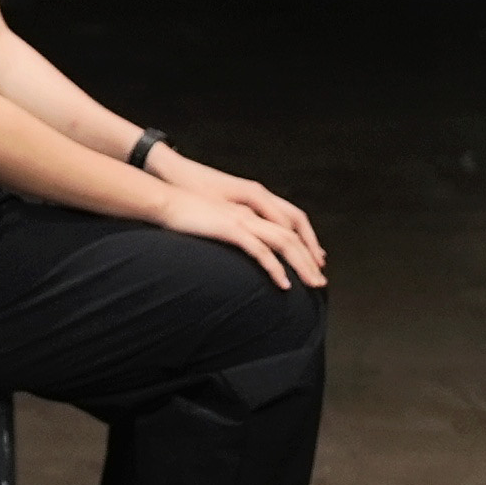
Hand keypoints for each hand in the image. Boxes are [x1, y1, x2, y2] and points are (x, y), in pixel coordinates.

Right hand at [155, 179, 326, 290]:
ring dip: (301, 266)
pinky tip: (284, 284)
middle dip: (310, 259)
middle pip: (293, 235)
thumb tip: (243, 243)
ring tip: (312, 284)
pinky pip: (260, 251)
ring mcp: (244, 219)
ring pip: (284, 243)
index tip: (314, 263)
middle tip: (321, 281)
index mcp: (251, 209)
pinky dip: (275, 268)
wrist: (165, 200)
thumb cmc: (186, 212)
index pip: (290, 224)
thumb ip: (234, 228)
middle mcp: (253, 212)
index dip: (306, 243)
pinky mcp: (231, 229)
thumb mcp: (217, 219)